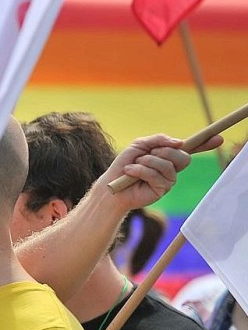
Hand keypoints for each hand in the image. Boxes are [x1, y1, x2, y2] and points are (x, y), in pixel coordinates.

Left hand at [104, 133, 222, 209]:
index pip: (190, 149)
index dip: (205, 144)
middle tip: (147, 155)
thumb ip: (158, 140)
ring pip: (168, 165)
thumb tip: (179, 142)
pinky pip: (157, 175)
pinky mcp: (161, 191)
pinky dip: (140, 170)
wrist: (112, 185)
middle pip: (183, 157)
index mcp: (168, 156)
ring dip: (148, 162)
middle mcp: (172, 169)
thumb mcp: (139, 146)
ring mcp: (168, 181)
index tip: (218, 138)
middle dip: (163, 152)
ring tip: (134, 166)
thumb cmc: (124, 165)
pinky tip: (130, 173)